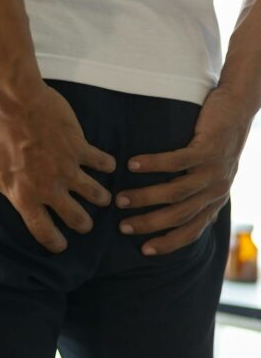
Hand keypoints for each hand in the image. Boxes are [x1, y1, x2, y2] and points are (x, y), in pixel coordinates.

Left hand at [0, 83, 116, 252]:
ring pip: (94, 192)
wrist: (9, 99)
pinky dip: (106, 165)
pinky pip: (100, 161)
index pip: (43, 231)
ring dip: (99, 197)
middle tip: (85, 225)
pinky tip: (109, 166)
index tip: (60, 246)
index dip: (54, 242)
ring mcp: (67, 167)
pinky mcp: (79, 145)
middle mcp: (49, 187)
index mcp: (23, 197)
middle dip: (82, 224)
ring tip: (103, 199)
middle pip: (75, 217)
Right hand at [115, 87, 251, 255]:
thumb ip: (197, 194)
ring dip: (146, 197)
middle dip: (150, 224)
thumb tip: (174, 217)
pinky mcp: (208, 149)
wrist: (238, 108)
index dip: (169, 243)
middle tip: (123, 226)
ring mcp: (214, 170)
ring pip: (176, 192)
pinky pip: (177, 161)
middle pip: (180, 215)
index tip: (144, 250)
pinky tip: (132, 164)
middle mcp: (216, 189)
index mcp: (215, 199)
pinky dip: (152, 164)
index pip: (192, 230)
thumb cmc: (216, 141)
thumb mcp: (212, 174)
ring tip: (121, 199)